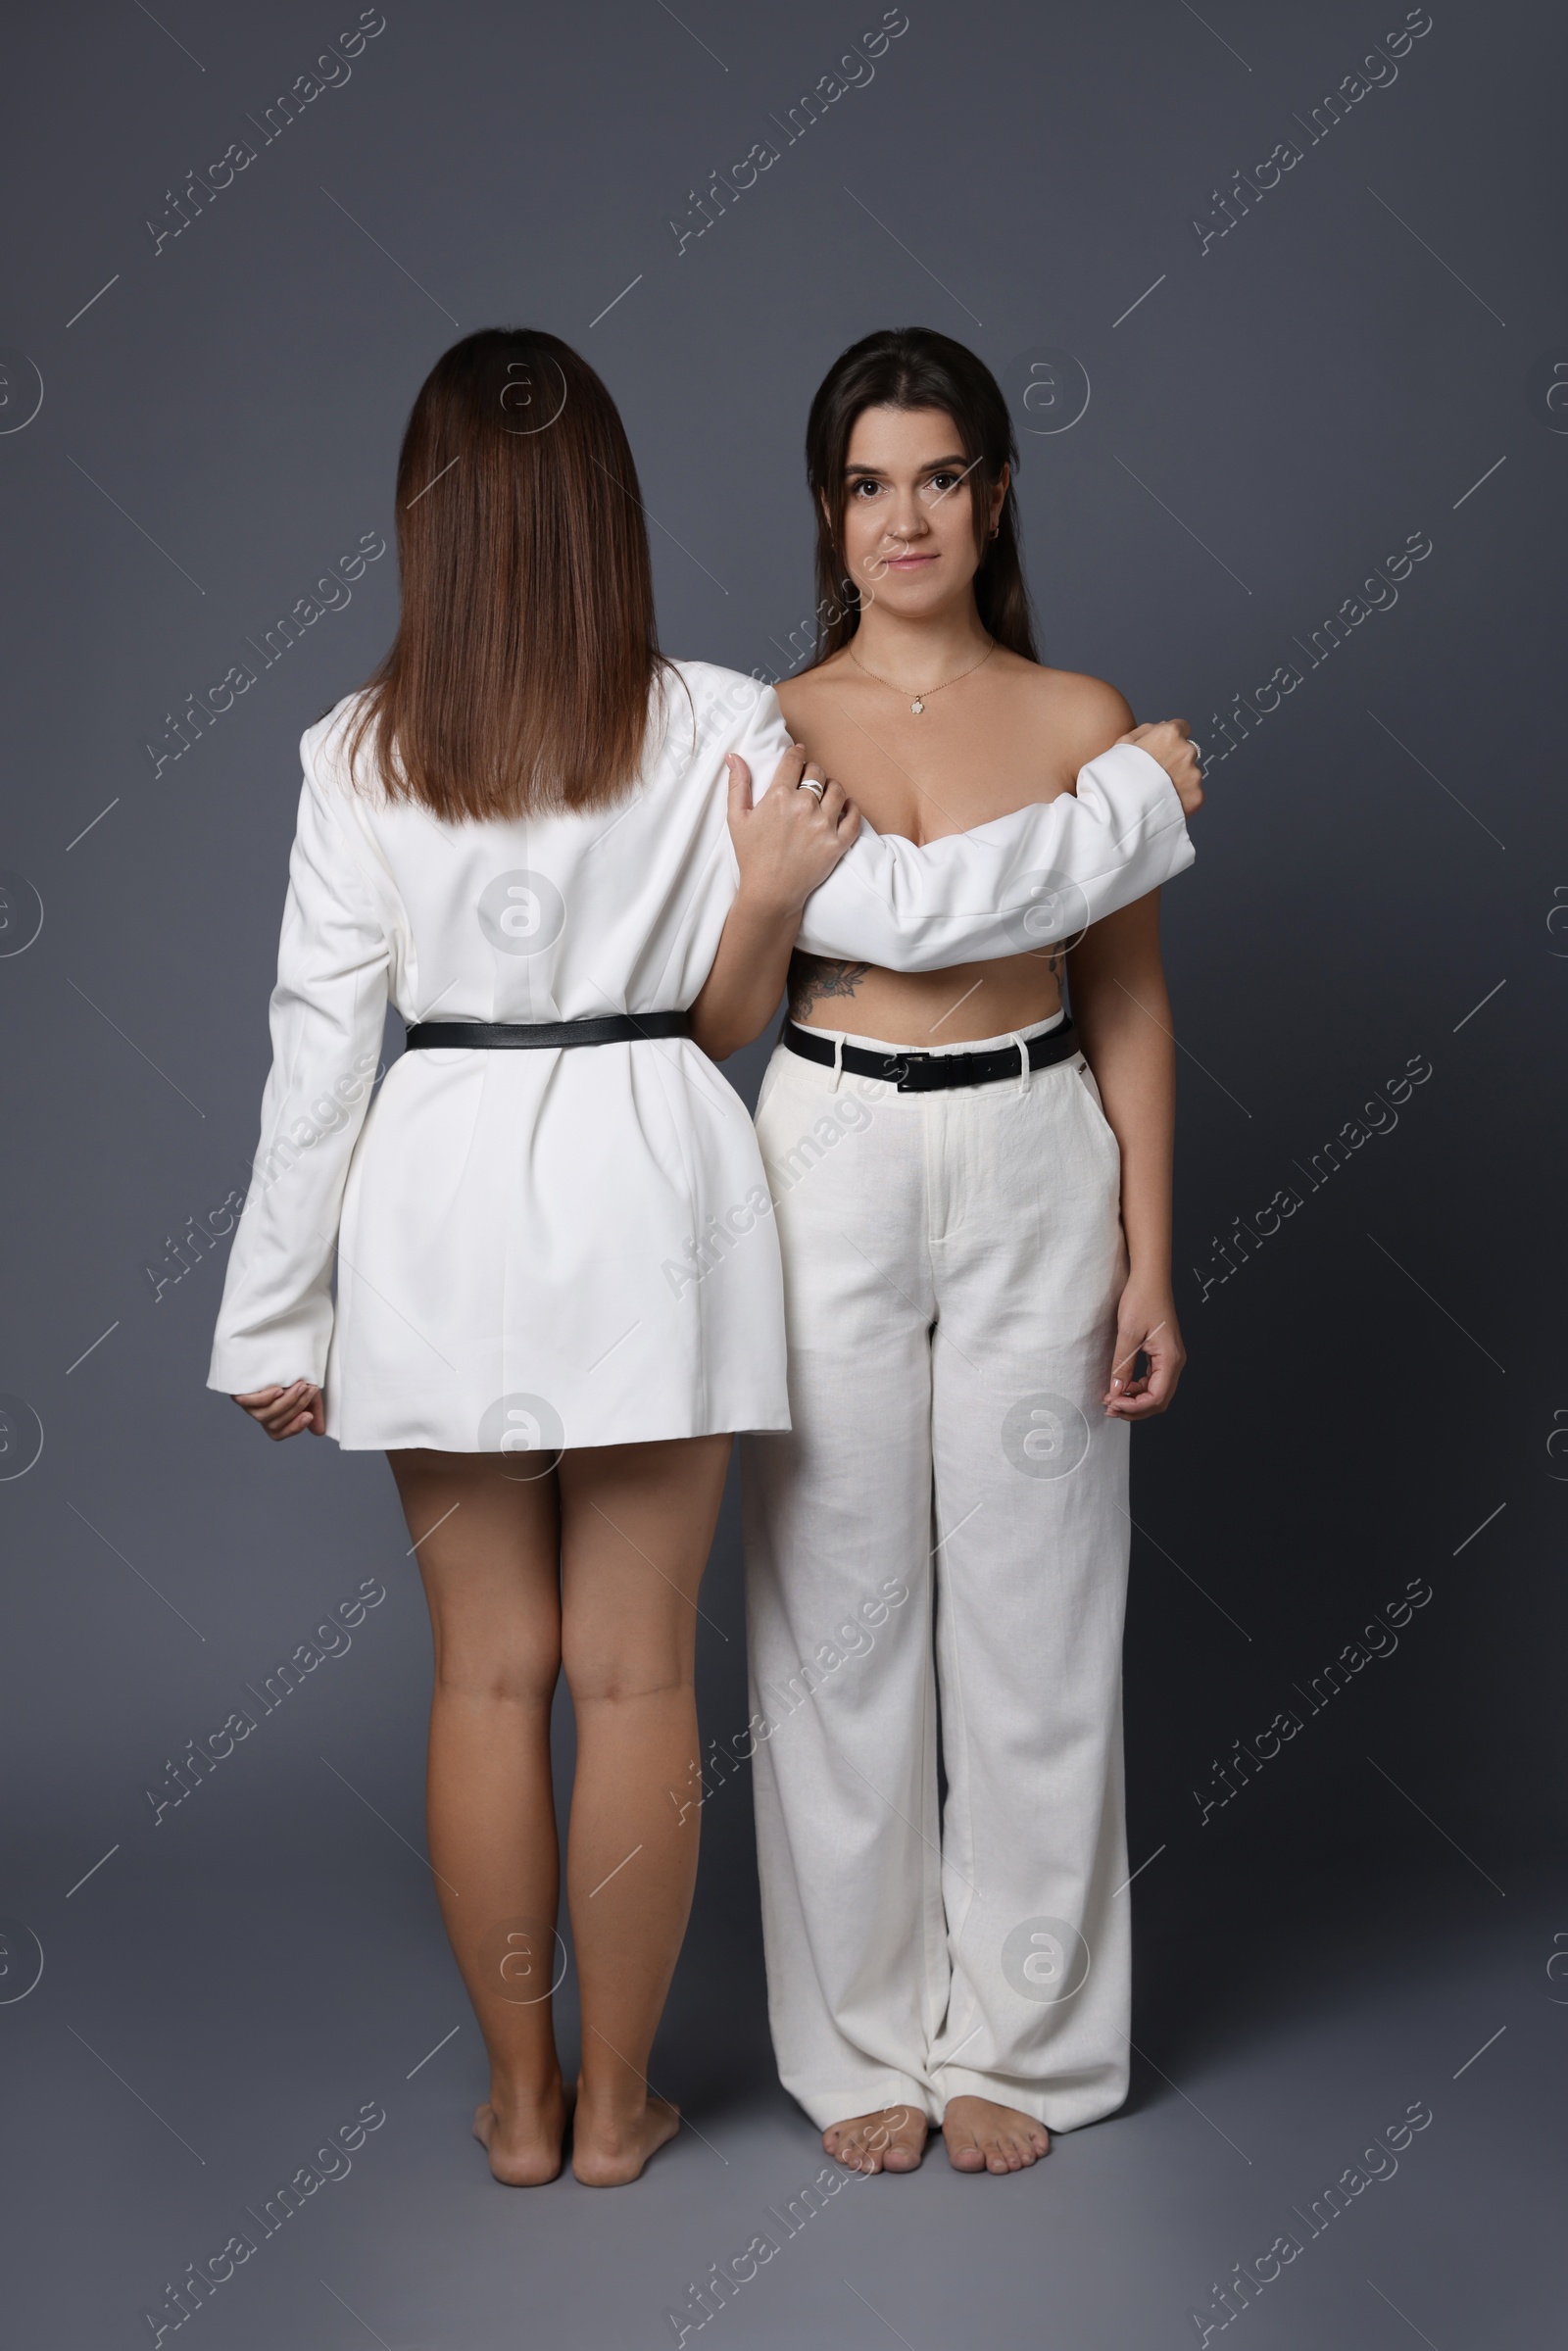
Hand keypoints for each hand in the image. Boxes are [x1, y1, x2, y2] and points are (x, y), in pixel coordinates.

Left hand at [233, 1380, 323, 1439]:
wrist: (277, 1348)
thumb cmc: (291, 1372)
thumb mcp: (307, 1391)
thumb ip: (314, 1410)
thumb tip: (319, 1431)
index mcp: (272, 1416)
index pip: (279, 1433)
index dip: (294, 1428)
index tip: (309, 1415)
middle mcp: (259, 1413)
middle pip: (274, 1424)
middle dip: (296, 1407)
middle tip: (309, 1390)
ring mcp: (248, 1404)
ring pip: (263, 1416)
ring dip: (285, 1402)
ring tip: (298, 1386)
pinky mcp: (239, 1392)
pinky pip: (248, 1403)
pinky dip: (265, 1399)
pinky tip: (277, 1390)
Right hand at [725, 743, 860, 918]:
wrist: (770, 892)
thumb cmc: (751, 856)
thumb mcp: (737, 819)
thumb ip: (737, 785)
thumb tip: (734, 756)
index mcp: (779, 796)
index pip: (795, 761)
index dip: (797, 753)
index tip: (799, 752)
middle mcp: (804, 807)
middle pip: (818, 772)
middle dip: (813, 771)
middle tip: (809, 778)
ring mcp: (823, 825)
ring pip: (838, 790)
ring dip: (832, 787)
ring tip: (825, 794)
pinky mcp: (837, 843)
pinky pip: (854, 817)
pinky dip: (852, 809)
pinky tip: (845, 807)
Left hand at [1101, 1279, 1185, 1418]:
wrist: (1150, 1278)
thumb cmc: (1142, 1299)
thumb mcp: (1128, 1333)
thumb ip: (1122, 1365)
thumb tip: (1116, 1391)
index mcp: (1170, 1359)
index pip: (1156, 1397)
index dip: (1134, 1407)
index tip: (1112, 1403)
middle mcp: (1175, 1362)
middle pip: (1159, 1400)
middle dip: (1134, 1409)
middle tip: (1109, 1408)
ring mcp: (1170, 1358)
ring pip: (1156, 1392)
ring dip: (1136, 1400)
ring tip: (1112, 1399)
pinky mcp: (1163, 1354)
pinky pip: (1153, 1380)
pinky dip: (1138, 1389)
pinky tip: (1122, 1386)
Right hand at [1116, 719, 1203, 819]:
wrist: (1118, 808)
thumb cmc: (1117, 775)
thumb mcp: (1124, 743)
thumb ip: (1147, 730)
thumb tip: (1161, 726)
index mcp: (1170, 735)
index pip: (1183, 727)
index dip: (1171, 739)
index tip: (1163, 749)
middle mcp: (1187, 751)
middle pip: (1187, 752)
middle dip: (1176, 760)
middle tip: (1156, 775)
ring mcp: (1194, 775)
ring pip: (1191, 773)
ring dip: (1180, 779)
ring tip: (1158, 791)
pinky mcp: (1197, 796)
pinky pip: (1193, 793)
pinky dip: (1182, 798)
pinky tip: (1164, 801)